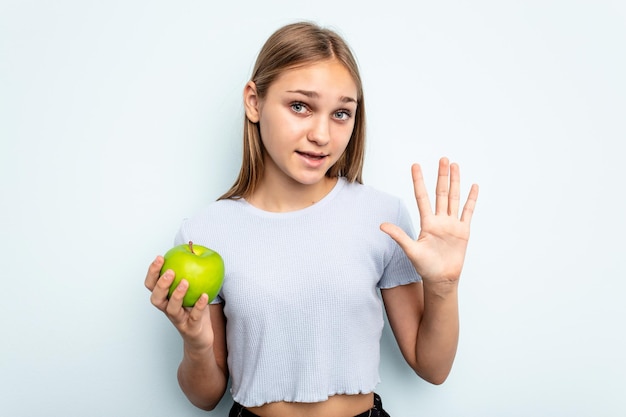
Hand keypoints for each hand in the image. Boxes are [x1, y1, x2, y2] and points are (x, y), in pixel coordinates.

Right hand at [145, 256, 213, 349]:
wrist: (201, 337)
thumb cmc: (194, 309)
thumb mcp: (190, 290)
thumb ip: (188, 272)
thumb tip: (192, 247)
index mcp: (165, 298)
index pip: (151, 285)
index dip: (152, 272)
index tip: (160, 257)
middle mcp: (168, 309)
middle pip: (156, 298)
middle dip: (161, 284)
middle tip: (170, 271)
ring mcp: (179, 319)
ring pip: (171, 309)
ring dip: (177, 295)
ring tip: (185, 282)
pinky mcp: (191, 328)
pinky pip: (193, 316)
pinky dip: (198, 306)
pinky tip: (205, 295)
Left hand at [381, 157, 478, 283]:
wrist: (441, 279)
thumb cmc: (424, 267)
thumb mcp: (410, 250)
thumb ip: (398, 236)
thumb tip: (381, 225)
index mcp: (426, 223)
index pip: (422, 197)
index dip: (419, 181)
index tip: (415, 165)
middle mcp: (439, 220)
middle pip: (441, 193)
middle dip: (442, 176)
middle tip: (443, 159)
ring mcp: (452, 224)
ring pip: (454, 198)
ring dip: (455, 182)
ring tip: (455, 166)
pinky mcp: (463, 231)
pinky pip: (468, 212)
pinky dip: (471, 199)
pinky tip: (473, 186)